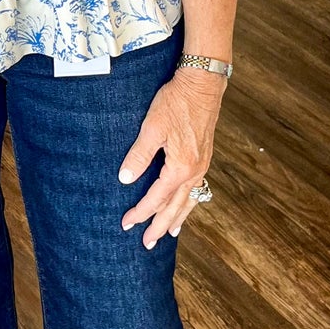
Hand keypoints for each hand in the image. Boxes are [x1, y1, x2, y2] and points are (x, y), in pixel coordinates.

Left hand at [118, 68, 225, 248]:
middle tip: (147, 244)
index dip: (140, 213)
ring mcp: (202, 165)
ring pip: (189, 200)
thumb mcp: (152, 127)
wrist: (202, 84)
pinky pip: (197, 189)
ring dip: (177, 218)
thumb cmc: (176, 102)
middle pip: (175, 207)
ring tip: (169, 233)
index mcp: (180, 167)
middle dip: (159, 226)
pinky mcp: (204, 157)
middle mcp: (195, 171)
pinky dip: (189, 202)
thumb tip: (125, 179)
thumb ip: (139, 155)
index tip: (126, 224)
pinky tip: (185, 204)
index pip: (156, 199)